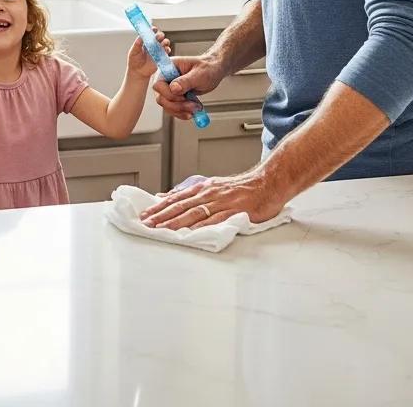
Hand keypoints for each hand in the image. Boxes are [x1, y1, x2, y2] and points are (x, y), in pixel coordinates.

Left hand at [127, 29, 169, 79]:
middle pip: (159, 36)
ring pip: (164, 43)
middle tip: (158, 36)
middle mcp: (152, 44)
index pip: (150, 33)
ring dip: (165, 41)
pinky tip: (166, 50)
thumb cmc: (134, 61)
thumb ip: (137, 44)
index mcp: (145, 41)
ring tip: (163, 43)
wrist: (137, 72)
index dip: (153, 30)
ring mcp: (157, 50)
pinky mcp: (161, 57)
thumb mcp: (133, 52)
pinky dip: (167, 49)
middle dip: (160, 35)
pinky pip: (166, 52)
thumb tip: (140, 36)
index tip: (153, 29)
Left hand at [138, 170, 286, 229]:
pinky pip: (215, 219)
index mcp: (203, 188)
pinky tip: (191, 231)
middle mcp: (208, 193)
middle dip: (162, 214)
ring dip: (176, 221)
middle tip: (146, 222)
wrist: (267, 183)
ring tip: (162, 228)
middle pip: (181, 205)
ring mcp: (220, 202)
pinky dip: (201, 225)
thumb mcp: (212, 187)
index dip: (159, 206)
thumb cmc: (241, 189)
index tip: (145, 214)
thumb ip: (191, 194)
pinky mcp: (233, 211)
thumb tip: (167, 197)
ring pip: (193, 212)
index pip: (176, 198)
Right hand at [152, 53, 225, 120]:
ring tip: (197, 107)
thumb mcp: (199, 73)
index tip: (185, 96)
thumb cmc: (207, 68)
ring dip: (182, 110)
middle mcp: (165, 79)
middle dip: (178, 105)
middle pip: (161, 98)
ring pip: (167, 106)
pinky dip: (183, 113)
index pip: (158, 85)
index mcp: (167, 68)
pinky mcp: (174, 97)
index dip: (169, 94)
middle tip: (194, 106)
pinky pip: (173, 110)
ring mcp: (168, 89)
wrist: (213, 71)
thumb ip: (185, 81)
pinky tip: (194, 111)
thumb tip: (173, 89)